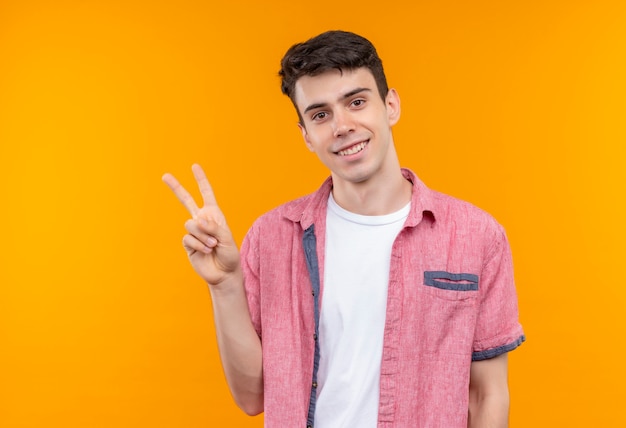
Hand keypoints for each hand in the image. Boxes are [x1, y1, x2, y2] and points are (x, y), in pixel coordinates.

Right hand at [162, 164, 240, 286]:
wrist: (223, 273)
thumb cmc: (229, 254)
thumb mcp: (227, 239)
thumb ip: (214, 227)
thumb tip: (198, 220)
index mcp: (214, 215)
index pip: (206, 194)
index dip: (201, 180)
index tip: (194, 166)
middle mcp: (202, 220)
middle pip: (186, 200)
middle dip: (176, 187)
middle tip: (164, 175)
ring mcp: (193, 232)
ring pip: (191, 224)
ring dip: (203, 236)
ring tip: (212, 246)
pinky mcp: (187, 244)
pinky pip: (188, 238)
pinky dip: (198, 244)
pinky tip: (205, 251)